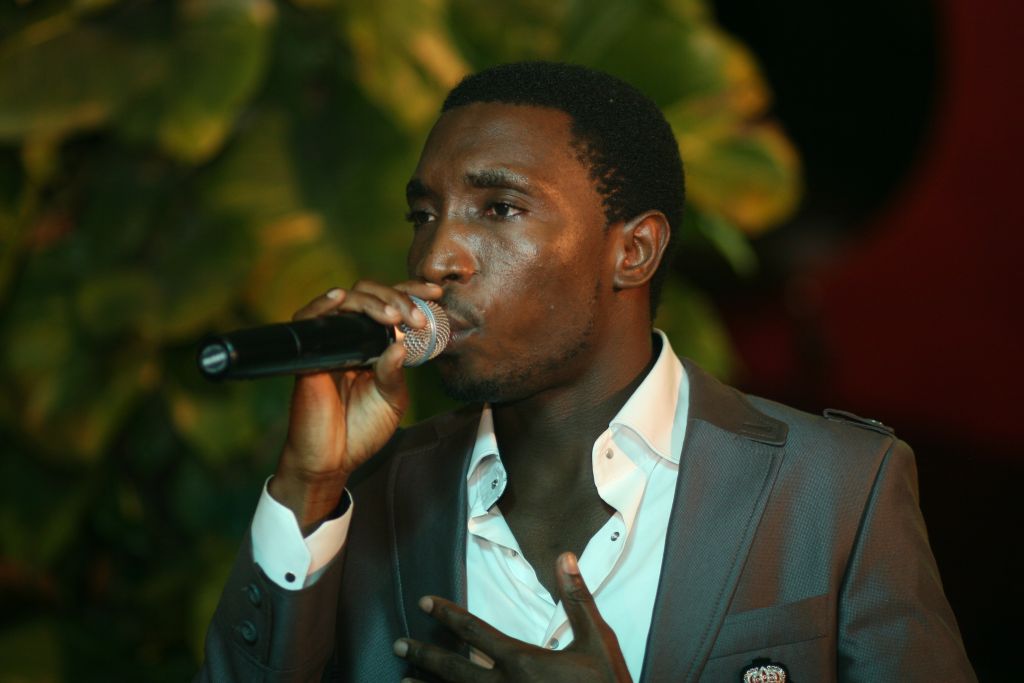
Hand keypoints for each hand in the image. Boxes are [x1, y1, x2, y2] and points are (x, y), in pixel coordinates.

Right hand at [269, 279, 442, 529]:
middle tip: (415, 317)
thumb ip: (396, 372)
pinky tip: (340, 298)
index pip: (391, 306)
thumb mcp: (391, 400)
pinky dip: (322, 305)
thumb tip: (399, 343)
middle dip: (396, 297)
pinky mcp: (309, 356)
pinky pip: (307, 319)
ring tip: (393, 316)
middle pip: (368, 294)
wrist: (332, 461)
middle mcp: (352, 339)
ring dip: (372, 302)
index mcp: (374, 345)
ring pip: (344, 300)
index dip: (411, 292)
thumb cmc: (360, 431)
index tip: (436, 293)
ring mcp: (330, 344)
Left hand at [393, 553, 631, 682]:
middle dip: (424, 654)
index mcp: (522, 661)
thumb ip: (577, 598)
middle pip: (453, 669)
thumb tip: (564, 557)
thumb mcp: (596, 640)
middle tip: (398, 643)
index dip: (447, 614)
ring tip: (402, 682)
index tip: (425, 602)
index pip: (474, 631)